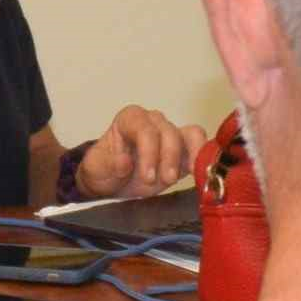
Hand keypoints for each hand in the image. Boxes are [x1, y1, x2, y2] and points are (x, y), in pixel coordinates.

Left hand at [74, 105, 195, 199]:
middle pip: (169, 132)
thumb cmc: (104, 168)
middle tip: (164, 180)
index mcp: (130, 119)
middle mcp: (153, 122)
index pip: (145, 129)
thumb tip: (125, 162)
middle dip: (169, 158)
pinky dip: (203, 158)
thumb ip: (110, 164)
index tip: (147, 176)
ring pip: (190, 135)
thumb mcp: (97, 168)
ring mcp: (170, 134)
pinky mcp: (184, 150)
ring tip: (187, 175)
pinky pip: (201, 146)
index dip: (149, 152)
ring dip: (191, 157)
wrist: (112, 180)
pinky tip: (201, 173)